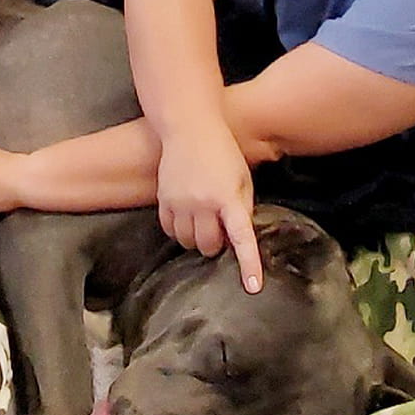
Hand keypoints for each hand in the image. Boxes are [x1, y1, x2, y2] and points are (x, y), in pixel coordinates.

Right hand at [155, 127, 263, 292]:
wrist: (189, 128)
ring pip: (187, 241)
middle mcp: (202, 203)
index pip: (241, 238)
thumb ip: (242, 208)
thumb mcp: (243, 178)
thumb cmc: (222, 151)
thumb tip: (236, 236)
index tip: (251, 287)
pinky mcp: (163, 199)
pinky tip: (187, 217)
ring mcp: (179, 202)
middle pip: (208, 245)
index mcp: (228, 198)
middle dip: (216, 243)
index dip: (248, 264)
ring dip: (197, 238)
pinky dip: (179, 230)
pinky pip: (170, 230)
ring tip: (203, 221)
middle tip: (220, 229)